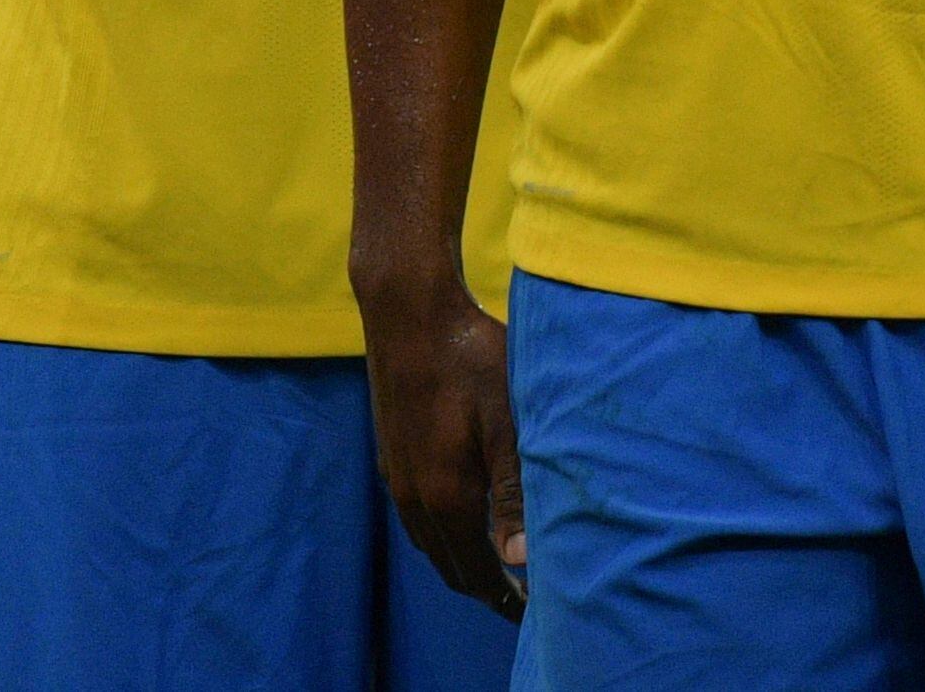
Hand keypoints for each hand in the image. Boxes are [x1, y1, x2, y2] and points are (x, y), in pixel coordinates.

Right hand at [363, 277, 526, 616]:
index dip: (504, 598)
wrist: (409, 309)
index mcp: (444, 495)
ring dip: (460, 561)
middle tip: (520, 602)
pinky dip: (441, 533)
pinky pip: (415, 514)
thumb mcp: (507, 424)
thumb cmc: (470, 359)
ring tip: (495, 566)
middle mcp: (413, 494)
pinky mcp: (392, 451)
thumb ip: (514, 494)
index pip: (475, 570)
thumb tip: (520, 561)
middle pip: (448, 565)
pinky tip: (461, 517)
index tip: (532, 614)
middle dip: (483, 589)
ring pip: (429, 540)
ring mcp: (397, 473)